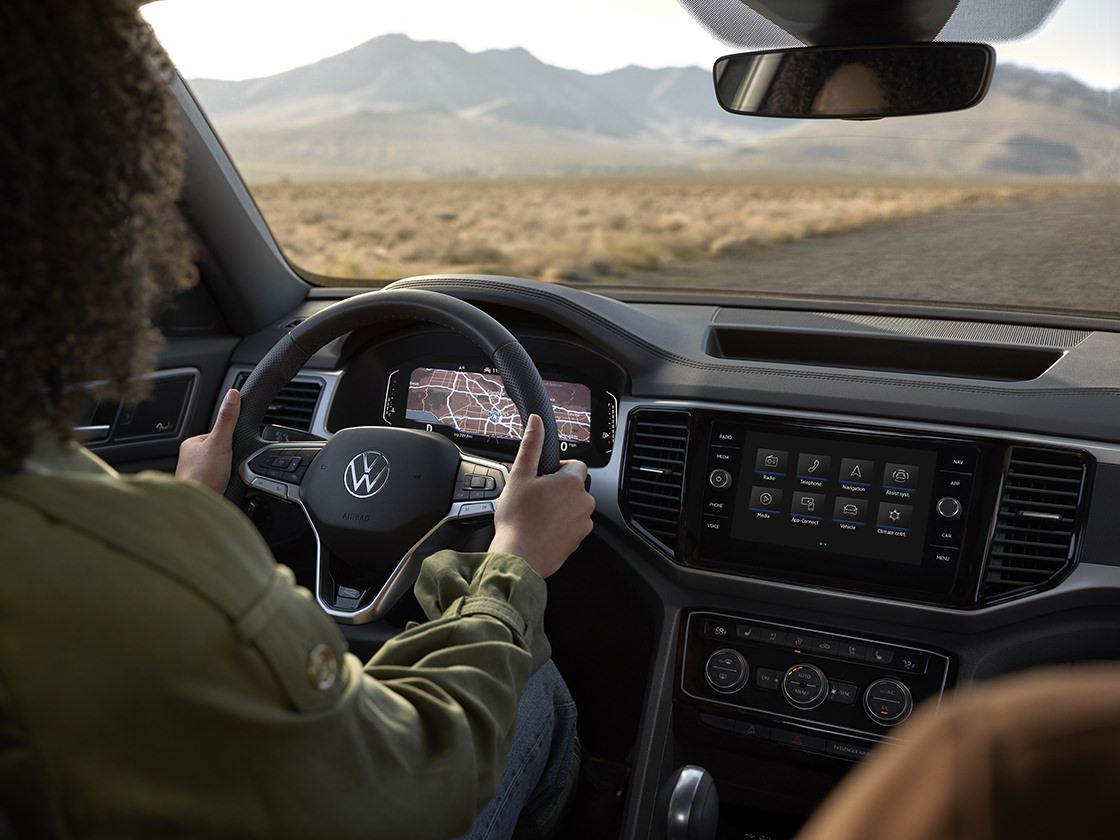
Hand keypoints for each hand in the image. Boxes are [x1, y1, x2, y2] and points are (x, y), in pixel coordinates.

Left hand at [175, 388, 239, 493]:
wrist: (198, 506)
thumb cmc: (202, 477)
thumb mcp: (219, 442)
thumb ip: (227, 419)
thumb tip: (233, 394)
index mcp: (192, 444)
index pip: (218, 435)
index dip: (230, 441)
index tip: (232, 449)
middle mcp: (192, 459)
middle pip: (222, 452)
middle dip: (230, 460)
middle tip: (230, 466)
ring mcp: (198, 475)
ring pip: (222, 469)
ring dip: (229, 474)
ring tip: (227, 479)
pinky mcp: (206, 489)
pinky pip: (222, 483)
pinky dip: (228, 485)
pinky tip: (227, 487)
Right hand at [489, 414, 594, 577]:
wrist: (518, 557)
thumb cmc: (517, 519)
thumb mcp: (520, 475)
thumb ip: (531, 445)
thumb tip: (536, 422)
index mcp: (572, 482)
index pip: (576, 465)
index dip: (558, 468)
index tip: (543, 477)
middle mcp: (584, 502)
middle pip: (574, 487)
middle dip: (558, 489)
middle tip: (535, 497)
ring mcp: (583, 523)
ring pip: (573, 507)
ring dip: (560, 508)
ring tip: (536, 515)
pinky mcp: (578, 541)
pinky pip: (572, 526)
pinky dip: (560, 526)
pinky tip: (541, 529)